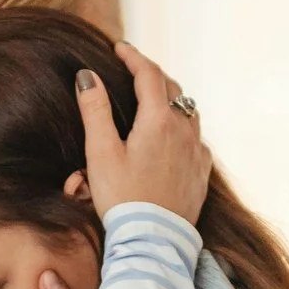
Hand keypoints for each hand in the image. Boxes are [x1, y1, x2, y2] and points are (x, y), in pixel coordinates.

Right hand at [79, 41, 211, 224]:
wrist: (153, 240)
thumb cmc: (123, 198)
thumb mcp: (101, 153)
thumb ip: (95, 110)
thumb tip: (87, 76)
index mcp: (158, 120)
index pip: (148, 74)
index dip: (133, 57)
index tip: (120, 48)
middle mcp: (184, 130)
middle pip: (172, 89)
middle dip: (152, 74)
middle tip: (134, 70)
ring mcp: (196, 152)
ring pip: (188, 112)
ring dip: (171, 99)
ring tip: (154, 98)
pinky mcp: (201, 173)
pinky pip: (196, 139)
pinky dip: (183, 127)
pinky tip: (174, 136)